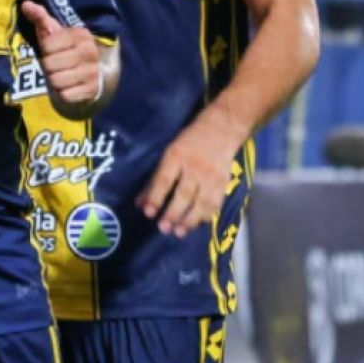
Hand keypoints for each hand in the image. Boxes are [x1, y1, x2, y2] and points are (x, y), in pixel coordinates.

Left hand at [20, 0, 101, 109]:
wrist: (89, 77)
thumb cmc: (64, 52)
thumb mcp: (54, 35)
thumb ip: (40, 18)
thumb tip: (26, 4)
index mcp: (81, 35)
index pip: (47, 45)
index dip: (44, 50)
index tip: (53, 50)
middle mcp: (90, 51)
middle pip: (49, 64)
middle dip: (48, 67)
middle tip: (56, 66)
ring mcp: (93, 72)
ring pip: (56, 80)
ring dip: (54, 81)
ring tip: (61, 75)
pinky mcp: (92, 90)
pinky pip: (65, 95)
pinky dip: (63, 94)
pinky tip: (69, 87)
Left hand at [138, 109, 246, 238]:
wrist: (221, 130)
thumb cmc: (189, 141)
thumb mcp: (169, 153)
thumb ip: (155, 178)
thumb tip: (140, 203)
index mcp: (176, 156)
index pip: (164, 180)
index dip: (155, 197)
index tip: (148, 213)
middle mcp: (194, 167)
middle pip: (183, 194)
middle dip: (173, 213)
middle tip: (163, 228)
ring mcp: (210, 177)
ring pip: (200, 203)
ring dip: (189, 220)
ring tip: (179, 232)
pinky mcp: (223, 183)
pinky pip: (215, 204)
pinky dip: (205, 216)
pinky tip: (197, 224)